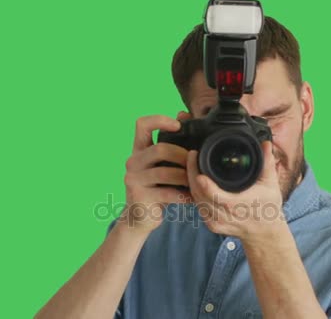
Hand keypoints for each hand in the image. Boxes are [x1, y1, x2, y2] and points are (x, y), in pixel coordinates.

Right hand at [119, 112, 191, 233]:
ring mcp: (133, 180)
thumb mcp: (162, 164)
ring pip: (165, 172)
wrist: (141, 217)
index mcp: (139, 149)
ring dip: (186, 177)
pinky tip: (193, 198)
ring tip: (197, 182)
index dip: (159, 120)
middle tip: (196, 163)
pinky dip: (184, 195)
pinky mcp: (139, 197)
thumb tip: (184, 114)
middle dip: (182, 156)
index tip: (178, 125)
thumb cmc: (156, 187)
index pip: (142, 124)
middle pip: (159, 149)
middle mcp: (132, 162)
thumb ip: (171, 143)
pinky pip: (167, 193)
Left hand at [186, 140, 284, 242]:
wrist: (264, 232)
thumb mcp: (271, 184)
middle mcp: (225, 215)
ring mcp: (217, 222)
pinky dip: (194, 193)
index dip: (202, 180)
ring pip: (196, 200)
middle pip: (200, 194)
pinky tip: (194, 182)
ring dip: (191, 182)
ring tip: (191, 165)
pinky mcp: (212, 225)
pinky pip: (198, 207)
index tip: (196, 160)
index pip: (215, 194)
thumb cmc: (268, 208)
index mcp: (239, 205)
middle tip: (191, 156)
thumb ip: (267, 163)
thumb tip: (266, 144)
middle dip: (192, 174)